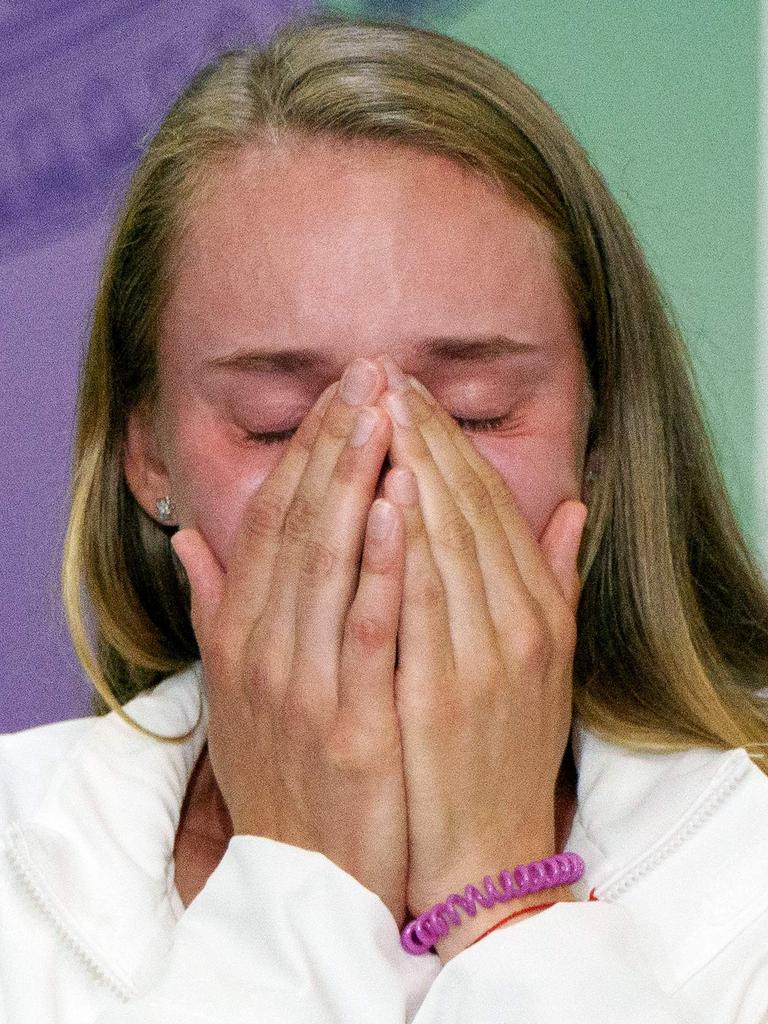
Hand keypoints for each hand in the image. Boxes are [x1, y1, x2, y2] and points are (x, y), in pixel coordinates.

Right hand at [170, 360, 410, 926]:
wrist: (303, 876)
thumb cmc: (281, 769)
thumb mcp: (233, 688)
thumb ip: (215, 606)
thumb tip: (189, 538)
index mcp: (240, 634)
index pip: (272, 520)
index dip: (306, 451)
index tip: (342, 394)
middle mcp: (261, 648)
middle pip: (298, 524)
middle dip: (336, 442)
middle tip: (371, 373)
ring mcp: (302, 685)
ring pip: (325, 563)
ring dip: (355, 481)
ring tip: (386, 412)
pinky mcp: (350, 723)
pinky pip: (364, 630)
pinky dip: (377, 565)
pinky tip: (398, 507)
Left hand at [376, 357, 587, 956]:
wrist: (485, 848)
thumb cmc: (501, 747)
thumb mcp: (545, 661)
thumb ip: (555, 580)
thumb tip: (575, 506)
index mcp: (539, 610)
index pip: (493, 505)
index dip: (452, 444)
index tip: (412, 395)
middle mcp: (522, 624)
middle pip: (471, 509)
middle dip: (427, 437)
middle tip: (386, 378)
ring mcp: (488, 659)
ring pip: (452, 543)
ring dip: (417, 471)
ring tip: (380, 410)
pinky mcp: (448, 696)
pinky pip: (427, 606)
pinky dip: (409, 547)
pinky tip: (386, 496)